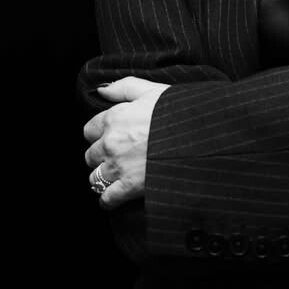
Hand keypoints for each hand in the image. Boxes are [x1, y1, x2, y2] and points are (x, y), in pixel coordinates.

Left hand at [84, 76, 170, 209]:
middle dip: (101, 157)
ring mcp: (119, 166)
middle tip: (116, 157)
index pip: (89, 131)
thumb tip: (101, 91)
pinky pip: (107, 198)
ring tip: (115, 178)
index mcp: (114, 119)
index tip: (109, 137)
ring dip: (103, 178)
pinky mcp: (129, 186)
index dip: (99, 135)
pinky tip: (112, 199)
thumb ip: (124, 88)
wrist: (199, 136)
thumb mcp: (152, 91)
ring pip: (95, 177)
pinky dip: (107, 201)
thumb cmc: (179, 112)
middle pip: (91, 155)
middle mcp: (111, 143)